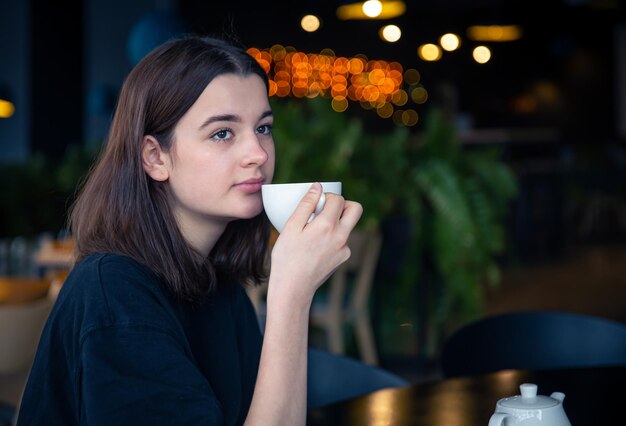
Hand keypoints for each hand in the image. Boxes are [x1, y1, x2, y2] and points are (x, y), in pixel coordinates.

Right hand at [268, 183, 362, 303]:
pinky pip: (342, 240)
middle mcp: (341, 236)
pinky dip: (332, 237)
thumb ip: (306, 204)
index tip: (316, 202)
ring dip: (336, 222)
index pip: (338, 199)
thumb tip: (317, 187)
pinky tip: (316, 247)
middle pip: (355, 209)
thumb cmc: (287, 257)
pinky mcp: (343, 258)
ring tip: (315, 231)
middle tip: (327, 209)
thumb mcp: (291, 227)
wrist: (293, 288)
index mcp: (327, 225)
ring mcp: (344, 248)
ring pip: (348, 225)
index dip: (326, 196)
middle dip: (343, 204)